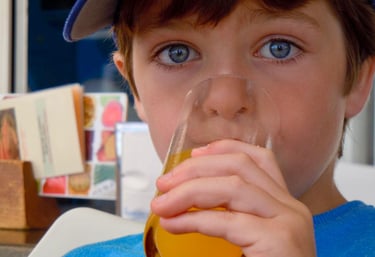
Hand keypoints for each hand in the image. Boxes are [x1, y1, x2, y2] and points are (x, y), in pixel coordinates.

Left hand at [151, 139, 316, 256]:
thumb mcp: (248, 237)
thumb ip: (228, 215)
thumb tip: (181, 202)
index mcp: (284, 205)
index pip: (259, 160)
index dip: (225, 149)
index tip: (194, 154)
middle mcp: (291, 208)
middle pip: (241, 166)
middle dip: (196, 169)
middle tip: (165, 182)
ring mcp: (289, 222)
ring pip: (233, 186)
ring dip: (189, 191)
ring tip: (162, 203)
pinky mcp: (280, 241)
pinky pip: (228, 221)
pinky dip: (194, 219)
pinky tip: (173, 224)